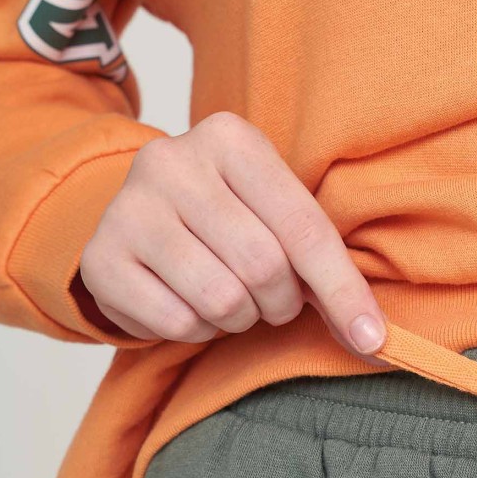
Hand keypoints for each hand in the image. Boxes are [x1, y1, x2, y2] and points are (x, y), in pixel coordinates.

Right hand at [76, 111, 388, 358]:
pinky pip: (178, 323)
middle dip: (281, 304)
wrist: (140, 220)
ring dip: (239, 320)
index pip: (304, 228)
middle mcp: (172, 161)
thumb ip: (326, 266)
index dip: (343, 291)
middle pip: (263, 267)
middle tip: (271, 301)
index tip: (372, 339)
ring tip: (230, 300)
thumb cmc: (230, 219)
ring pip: (221, 299)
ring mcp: (129, 207)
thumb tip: (375, 339)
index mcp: (231, 138)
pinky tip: (189, 305)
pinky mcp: (101, 258)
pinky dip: (197, 330)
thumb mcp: (278, 217)